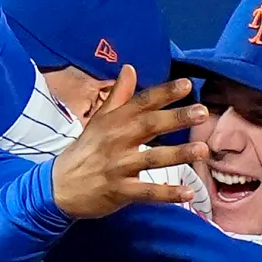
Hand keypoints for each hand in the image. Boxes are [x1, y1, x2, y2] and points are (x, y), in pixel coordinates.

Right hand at [50, 69, 208, 219]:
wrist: (58, 186)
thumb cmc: (86, 150)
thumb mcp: (99, 121)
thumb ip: (118, 96)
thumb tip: (130, 68)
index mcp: (114, 121)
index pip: (141, 103)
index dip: (164, 93)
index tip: (187, 84)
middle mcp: (117, 141)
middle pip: (150, 126)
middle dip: (177, 118)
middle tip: (202, 112)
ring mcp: (118, 166)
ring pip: (152, 158)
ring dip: (178, 154)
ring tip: (203, 150)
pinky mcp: (120, 191)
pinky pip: (147, 192)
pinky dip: (167, 193)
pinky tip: (188, 192)